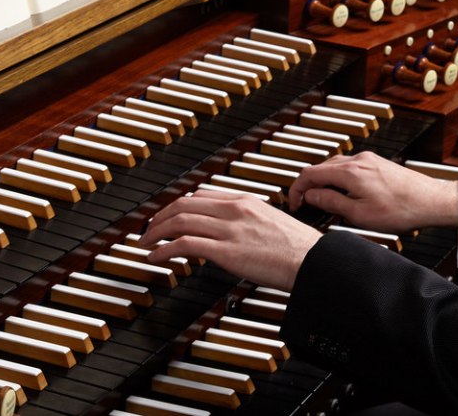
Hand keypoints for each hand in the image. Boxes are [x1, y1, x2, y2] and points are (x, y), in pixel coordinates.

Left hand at [139, 190, 321, 290]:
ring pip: (180, 221)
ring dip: (156, 232)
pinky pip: (185, 245)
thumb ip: (246, 222)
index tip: (168, 217)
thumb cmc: (298, 249)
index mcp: (245, 201)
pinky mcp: (227, 251)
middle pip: (184, 204)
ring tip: (146, 244)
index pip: (201, 195)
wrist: (312, 262)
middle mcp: (234, 210)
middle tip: (148, 230)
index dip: (178, 206)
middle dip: (159, 217)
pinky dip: (164, 250)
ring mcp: (230, 229)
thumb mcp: (270, 222)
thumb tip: (228, 233)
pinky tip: (156, 257)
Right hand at [288, 151, 457, 232]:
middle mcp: (358, 160)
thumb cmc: (401, 209)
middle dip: (309, 186)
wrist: (431, 201)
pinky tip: (345, 196)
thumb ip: (331, 202)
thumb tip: (312, 196)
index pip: (309, 173)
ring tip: (325, 203)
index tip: (295, 203)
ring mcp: (368, 160)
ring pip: (335, 167)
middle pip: (321, 168)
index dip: (296, 189)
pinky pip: (349, 168)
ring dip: (325, 183)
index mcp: (350, 172)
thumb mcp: (359, 214)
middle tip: (307, 205)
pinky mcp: (377, 164)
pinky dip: (340, 180)